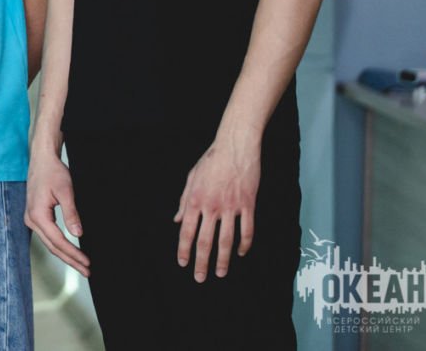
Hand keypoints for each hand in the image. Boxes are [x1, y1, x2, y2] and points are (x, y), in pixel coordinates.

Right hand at [25, 147, 89, 275]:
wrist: (42, 160)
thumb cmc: (53, 172)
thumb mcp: (66, 191)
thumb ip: (71, 213)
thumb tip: (78, 234)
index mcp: (37, 215)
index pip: (58, 241)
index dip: (74, 254)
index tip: (87, 262)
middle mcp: (31, 220)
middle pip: (53, 247)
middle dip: (71, 260)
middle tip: (87, 271)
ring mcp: (31, 219)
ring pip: (50, 243)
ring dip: (65, 255)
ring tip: (81, 265)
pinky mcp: (35, 217)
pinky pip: (48, 236)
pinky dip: (59, 246)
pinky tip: (69, 251)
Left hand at [174, 138, 260, 280]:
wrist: (235, 146)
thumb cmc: (211, 161)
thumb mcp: (191, 178)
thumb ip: (184, 201)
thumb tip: (177, 220)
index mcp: (195, 200)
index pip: (187, 231)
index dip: (184, 249)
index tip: (183, 263)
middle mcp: (211, 206)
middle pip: (205, 241)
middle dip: (201, 262)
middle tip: (200, 278)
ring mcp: (231, 207)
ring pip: (227, 240)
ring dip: (223, 260)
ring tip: (220, 273)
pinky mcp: (248, 204)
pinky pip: (247, 230)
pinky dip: (244, 244)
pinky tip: (241, 253)